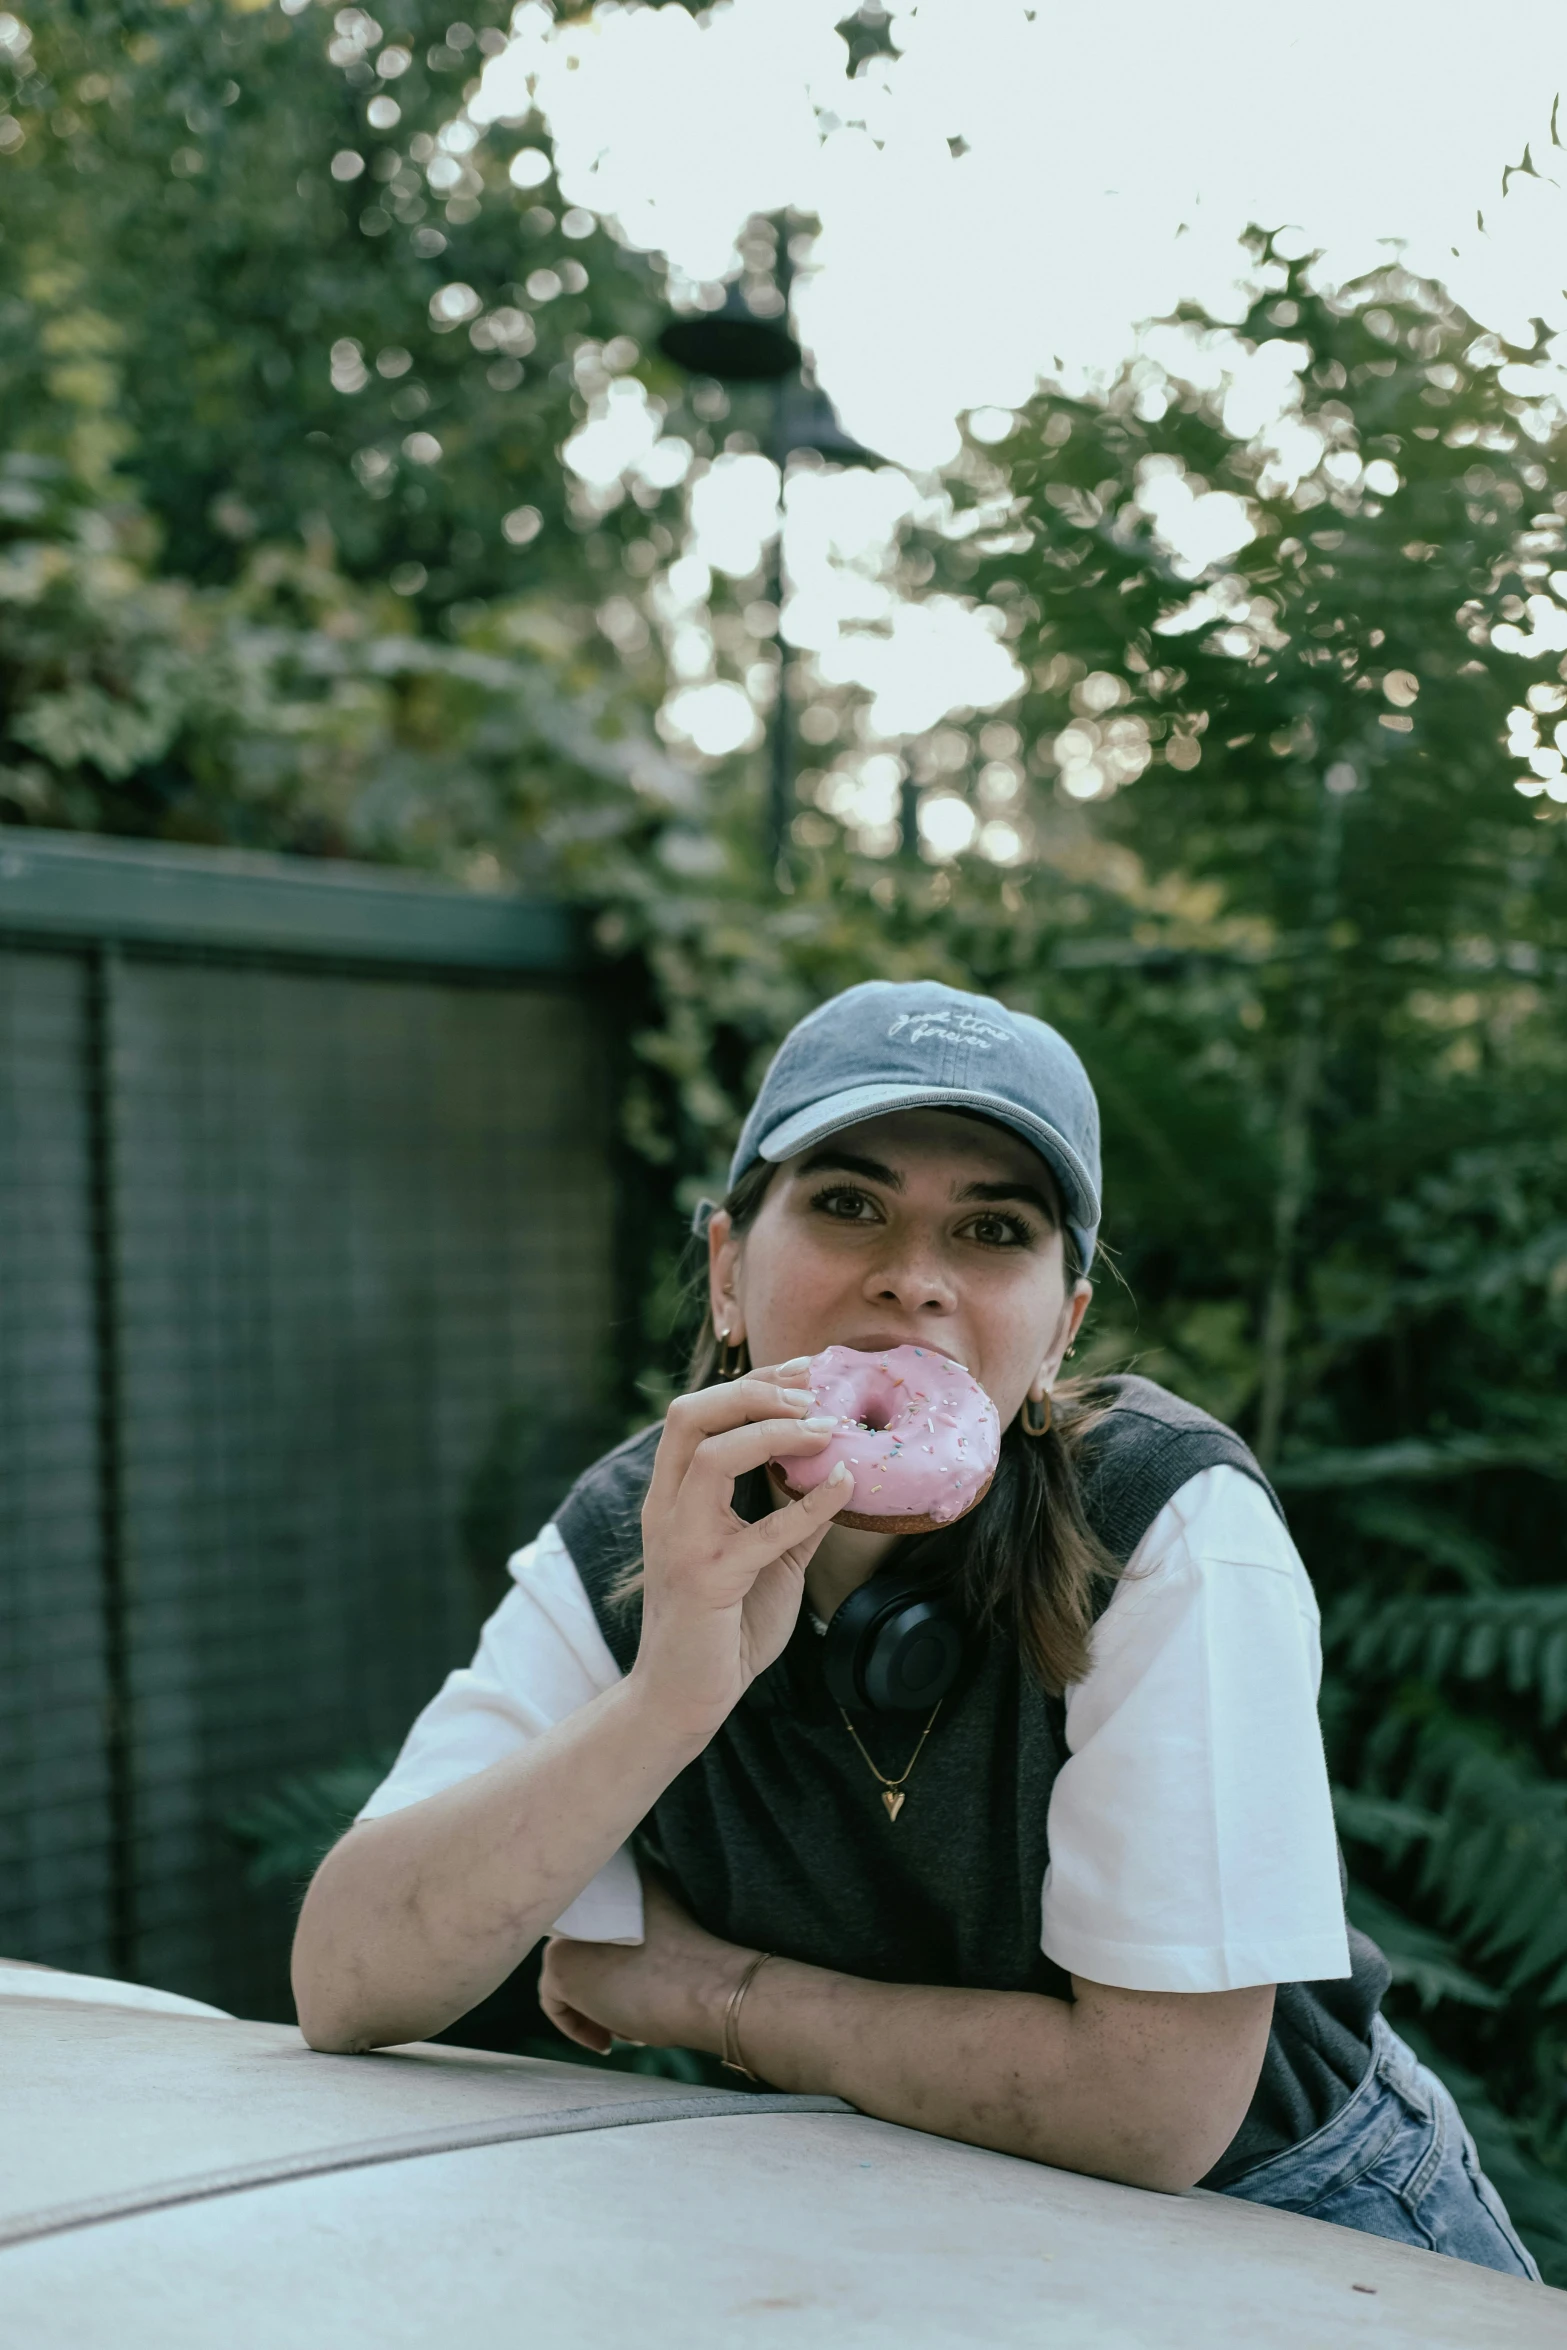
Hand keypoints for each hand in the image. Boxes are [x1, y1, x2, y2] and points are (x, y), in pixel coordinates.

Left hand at [539, 1870, 749, 2057]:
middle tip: (628, 2016)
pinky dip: (577, 2025)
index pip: (598, 1925)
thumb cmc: (697, 1966)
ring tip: (630, 2027)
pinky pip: (555, 2002)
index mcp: (621, 1877)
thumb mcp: (663, 1926)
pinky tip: (607, 2039)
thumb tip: (616, 1960)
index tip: (633, 1987)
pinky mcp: (558, 1966)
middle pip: (582, 1952)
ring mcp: (569, 1930)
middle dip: (603, 1989)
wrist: (705, 1987)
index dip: (612, 1963)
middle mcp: (588, 1896)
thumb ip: (634, 1925)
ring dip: (595, 2006)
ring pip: (571, 1975)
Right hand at [633, 1365, 852, 1736]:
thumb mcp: (767, 1558)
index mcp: (674, 1496)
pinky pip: (763, 1530)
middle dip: (753, 1390)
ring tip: (825, 1428)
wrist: (684, 1698)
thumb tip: (838, 1473)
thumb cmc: (723, 1627)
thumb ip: (792, 1515)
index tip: (805, 1371)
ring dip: (773, 1431)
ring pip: (711, 1455)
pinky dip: (810, 1504)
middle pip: (689, 1415)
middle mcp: (667, 1508)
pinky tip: (846, 1487)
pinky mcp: (708, 1580)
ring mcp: (682, 1542)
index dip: (751, 1382)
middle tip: (811, 1390)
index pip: (697, 1413)